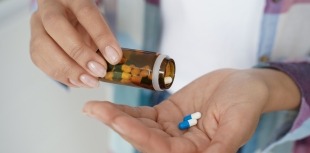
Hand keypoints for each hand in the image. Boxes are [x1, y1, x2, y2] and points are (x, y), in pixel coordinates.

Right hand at [30, 0, 121, 87]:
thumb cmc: (85, 23)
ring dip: (68, 69)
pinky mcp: (33, 43)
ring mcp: (37, 25)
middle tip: (99, 71)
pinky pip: (40, 61)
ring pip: (42, 46)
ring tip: (90, 82)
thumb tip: (112, 61)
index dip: (101, 36)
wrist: (66, 19)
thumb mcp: (97, 24)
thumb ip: (102, 39)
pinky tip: (78, 82)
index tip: (114, 57)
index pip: (85, 13)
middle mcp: (49, 8)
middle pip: (56, 26)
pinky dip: (61, 75)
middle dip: (79, 53)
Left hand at [83, 68, 299, 152]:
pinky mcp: (169, 115)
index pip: (162, 148)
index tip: (117, 120)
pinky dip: (129, 111)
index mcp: (198, 152)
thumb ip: (219, 147)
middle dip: (119, 125)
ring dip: (118, 117)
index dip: (139, 134)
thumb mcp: (237, 124)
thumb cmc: (247, 102)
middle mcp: (182, 145)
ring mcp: (173, 130)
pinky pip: (146, 115)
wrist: (246, 84)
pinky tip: (110, 106)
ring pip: (141, 126)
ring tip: (94, 107)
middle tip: (96, 111)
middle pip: (145, 138)